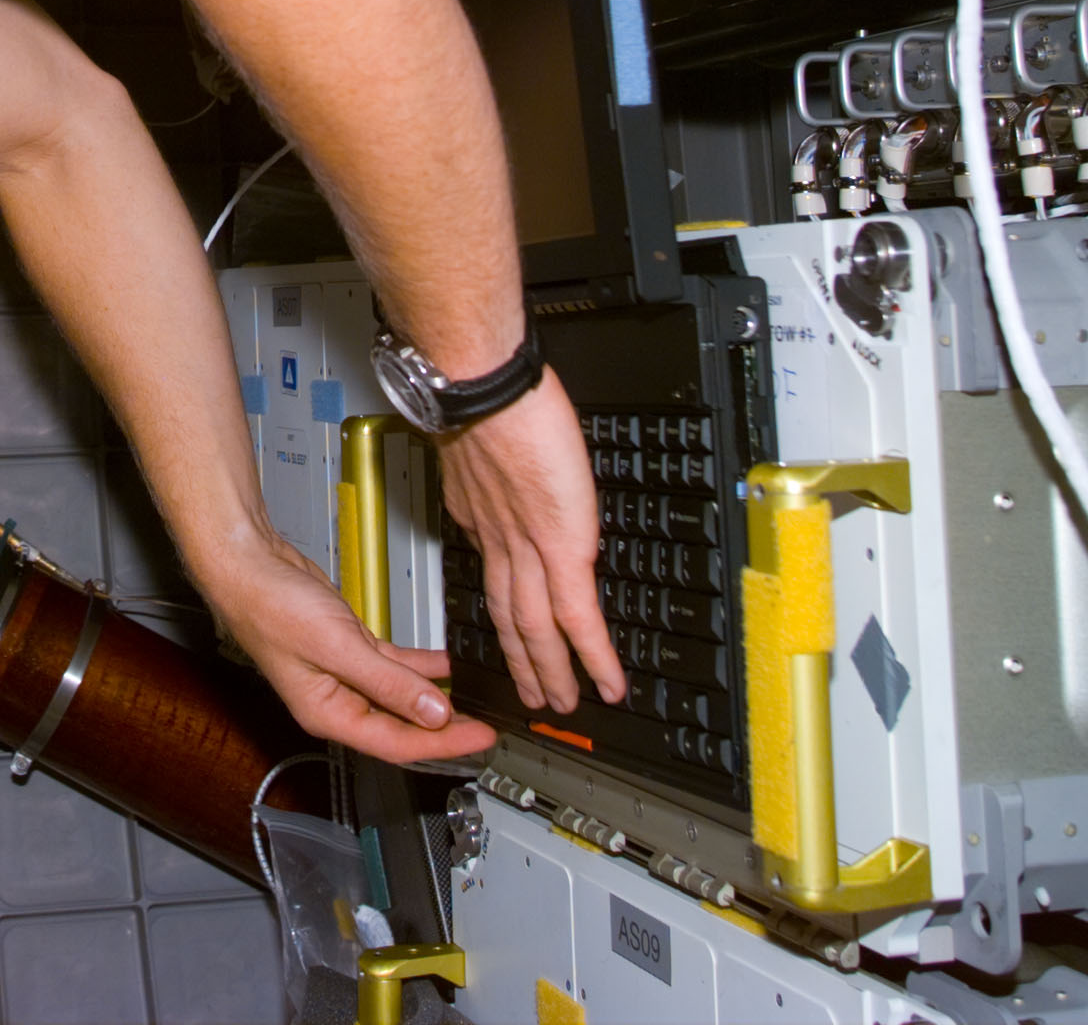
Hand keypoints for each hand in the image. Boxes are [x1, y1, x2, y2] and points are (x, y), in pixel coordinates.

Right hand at [200, 529, 494, 764]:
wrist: (247, 566)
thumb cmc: (271, 608)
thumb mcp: (338, 648)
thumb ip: (389, 683)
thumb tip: (434, 713)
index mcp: (329, 714)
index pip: (398, 743)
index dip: (444, 744)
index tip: (481, 739)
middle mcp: (338, 701)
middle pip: (402, 725)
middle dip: (446, 727)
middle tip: (487, 725)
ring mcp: (344, 675)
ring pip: (400, 696)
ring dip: (437, 697)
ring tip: (475, 699)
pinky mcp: (348, 648)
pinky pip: (393, 666)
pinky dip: (421, 666)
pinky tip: (447, 663)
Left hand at [439, 368, 626, 715]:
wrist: (480, 384)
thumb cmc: (484, 389)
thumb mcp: (483, 432)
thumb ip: (496, 463)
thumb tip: (512, 465)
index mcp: (481, 511)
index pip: (495, 573)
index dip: (503, 608)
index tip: (511, 631)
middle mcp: (499, 538)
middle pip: (509, 615)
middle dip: (521, 659)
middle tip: (531, 694)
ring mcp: (528, 548)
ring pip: (537, 627)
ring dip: (550, 670)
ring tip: (562, 703)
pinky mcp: (560, 548)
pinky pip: (579, 616)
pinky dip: (593, 655)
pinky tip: (607, 682)